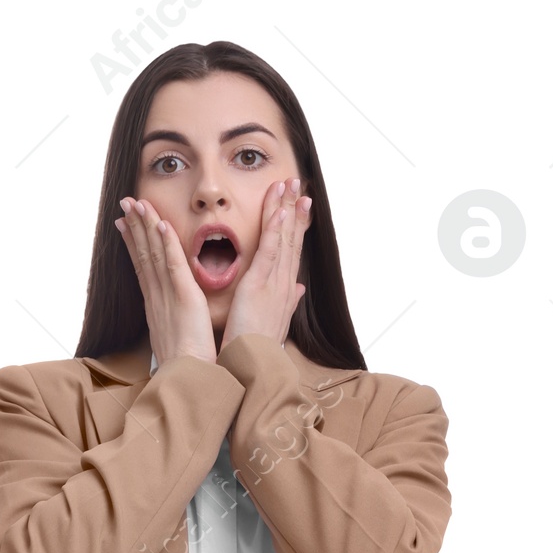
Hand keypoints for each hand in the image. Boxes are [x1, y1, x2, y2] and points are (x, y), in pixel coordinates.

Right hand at [114, 197, 217, 365]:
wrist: (189, 386)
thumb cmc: (187, 371)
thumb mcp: (177, 345)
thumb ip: (177, 329)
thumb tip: (176, 328)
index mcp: (156, 309)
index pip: (143, 270)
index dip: (133, 245)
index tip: (125, 226)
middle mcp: (157, 300)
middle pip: (142, 256)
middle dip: (133, 228)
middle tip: (125, 204)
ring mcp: (168, 298)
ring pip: (153, 255)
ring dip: (146, 226)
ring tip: (137, 203)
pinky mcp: (185, 300)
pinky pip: (174, 266)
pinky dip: (167, 244)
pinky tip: (162, 224)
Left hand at [220, 178, 310, 350]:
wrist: (253, 369)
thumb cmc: (257, 349)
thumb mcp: (275, 322)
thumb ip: (287, 302)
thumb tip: (298, 290)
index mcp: (285, 292)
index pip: (291, 252)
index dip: (296, 226)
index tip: (299, 205)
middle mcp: (285, 285)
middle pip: (292, 240)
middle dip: (296, 210)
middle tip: (298, 183)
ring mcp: (275, 284)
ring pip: (284, 239)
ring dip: (288, 210)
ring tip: (291, 185)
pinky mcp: (260, 286)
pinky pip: (270, 252)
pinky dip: (276, 229)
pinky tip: (281, 210)